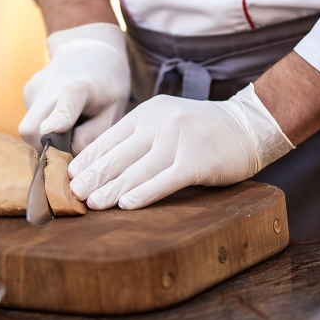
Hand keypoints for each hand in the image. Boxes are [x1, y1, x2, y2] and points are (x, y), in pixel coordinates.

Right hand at [18, 23, 129, 152]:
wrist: (92, 49)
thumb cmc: (107, 85)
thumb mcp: (114, 111)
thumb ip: (93, 135)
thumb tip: (68, 152)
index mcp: (78, 88)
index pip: (63, 106)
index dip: (56, 122)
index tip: (51, 131)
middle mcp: (50, 84)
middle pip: (30, 128)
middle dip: (43, 146)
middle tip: (66, 148)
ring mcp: (35, 85)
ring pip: (30, 127)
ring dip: (47, 134)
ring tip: (70, 123)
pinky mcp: (28, 89)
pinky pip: (31, 118)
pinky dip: (44, 124)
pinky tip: (61, 114)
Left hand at [68, 84, 294, 209]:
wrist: (249, 126)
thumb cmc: (202, 130)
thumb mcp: (166, 122)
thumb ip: (139, 138)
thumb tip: (104, 166)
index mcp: (147, 114)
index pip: (109, 139)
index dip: (88, 160)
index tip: (69, 177)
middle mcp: (160, 123)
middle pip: (118, 155)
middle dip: (93, 177)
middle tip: (73, 194)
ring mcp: (178, 140)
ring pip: (137, 170)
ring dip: (111, 189)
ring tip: (93, 204)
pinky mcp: (196, 161)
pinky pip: (164, 181)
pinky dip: (143, 194)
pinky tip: (126, 206)